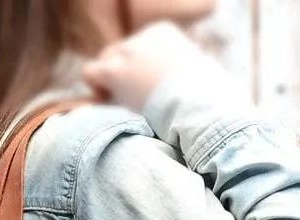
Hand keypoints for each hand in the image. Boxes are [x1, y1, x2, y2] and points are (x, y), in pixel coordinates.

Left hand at [82, 21, 222, 111]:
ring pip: (106, 62)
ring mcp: (128, 52)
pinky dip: (94, 87)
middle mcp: (144, 36)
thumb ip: (187, 74)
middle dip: (125, 75)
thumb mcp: (203, 76)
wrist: (200, 107)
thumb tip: (199, 82)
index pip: (142, 47)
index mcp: (165, 33)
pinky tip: (105, 102)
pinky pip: (91, 73)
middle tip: (134, 100)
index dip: (143, 70)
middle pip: (122, 53)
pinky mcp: (115, 71)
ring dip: (110, 82)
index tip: (152, 90)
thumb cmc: (208, 100)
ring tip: (120, 104)